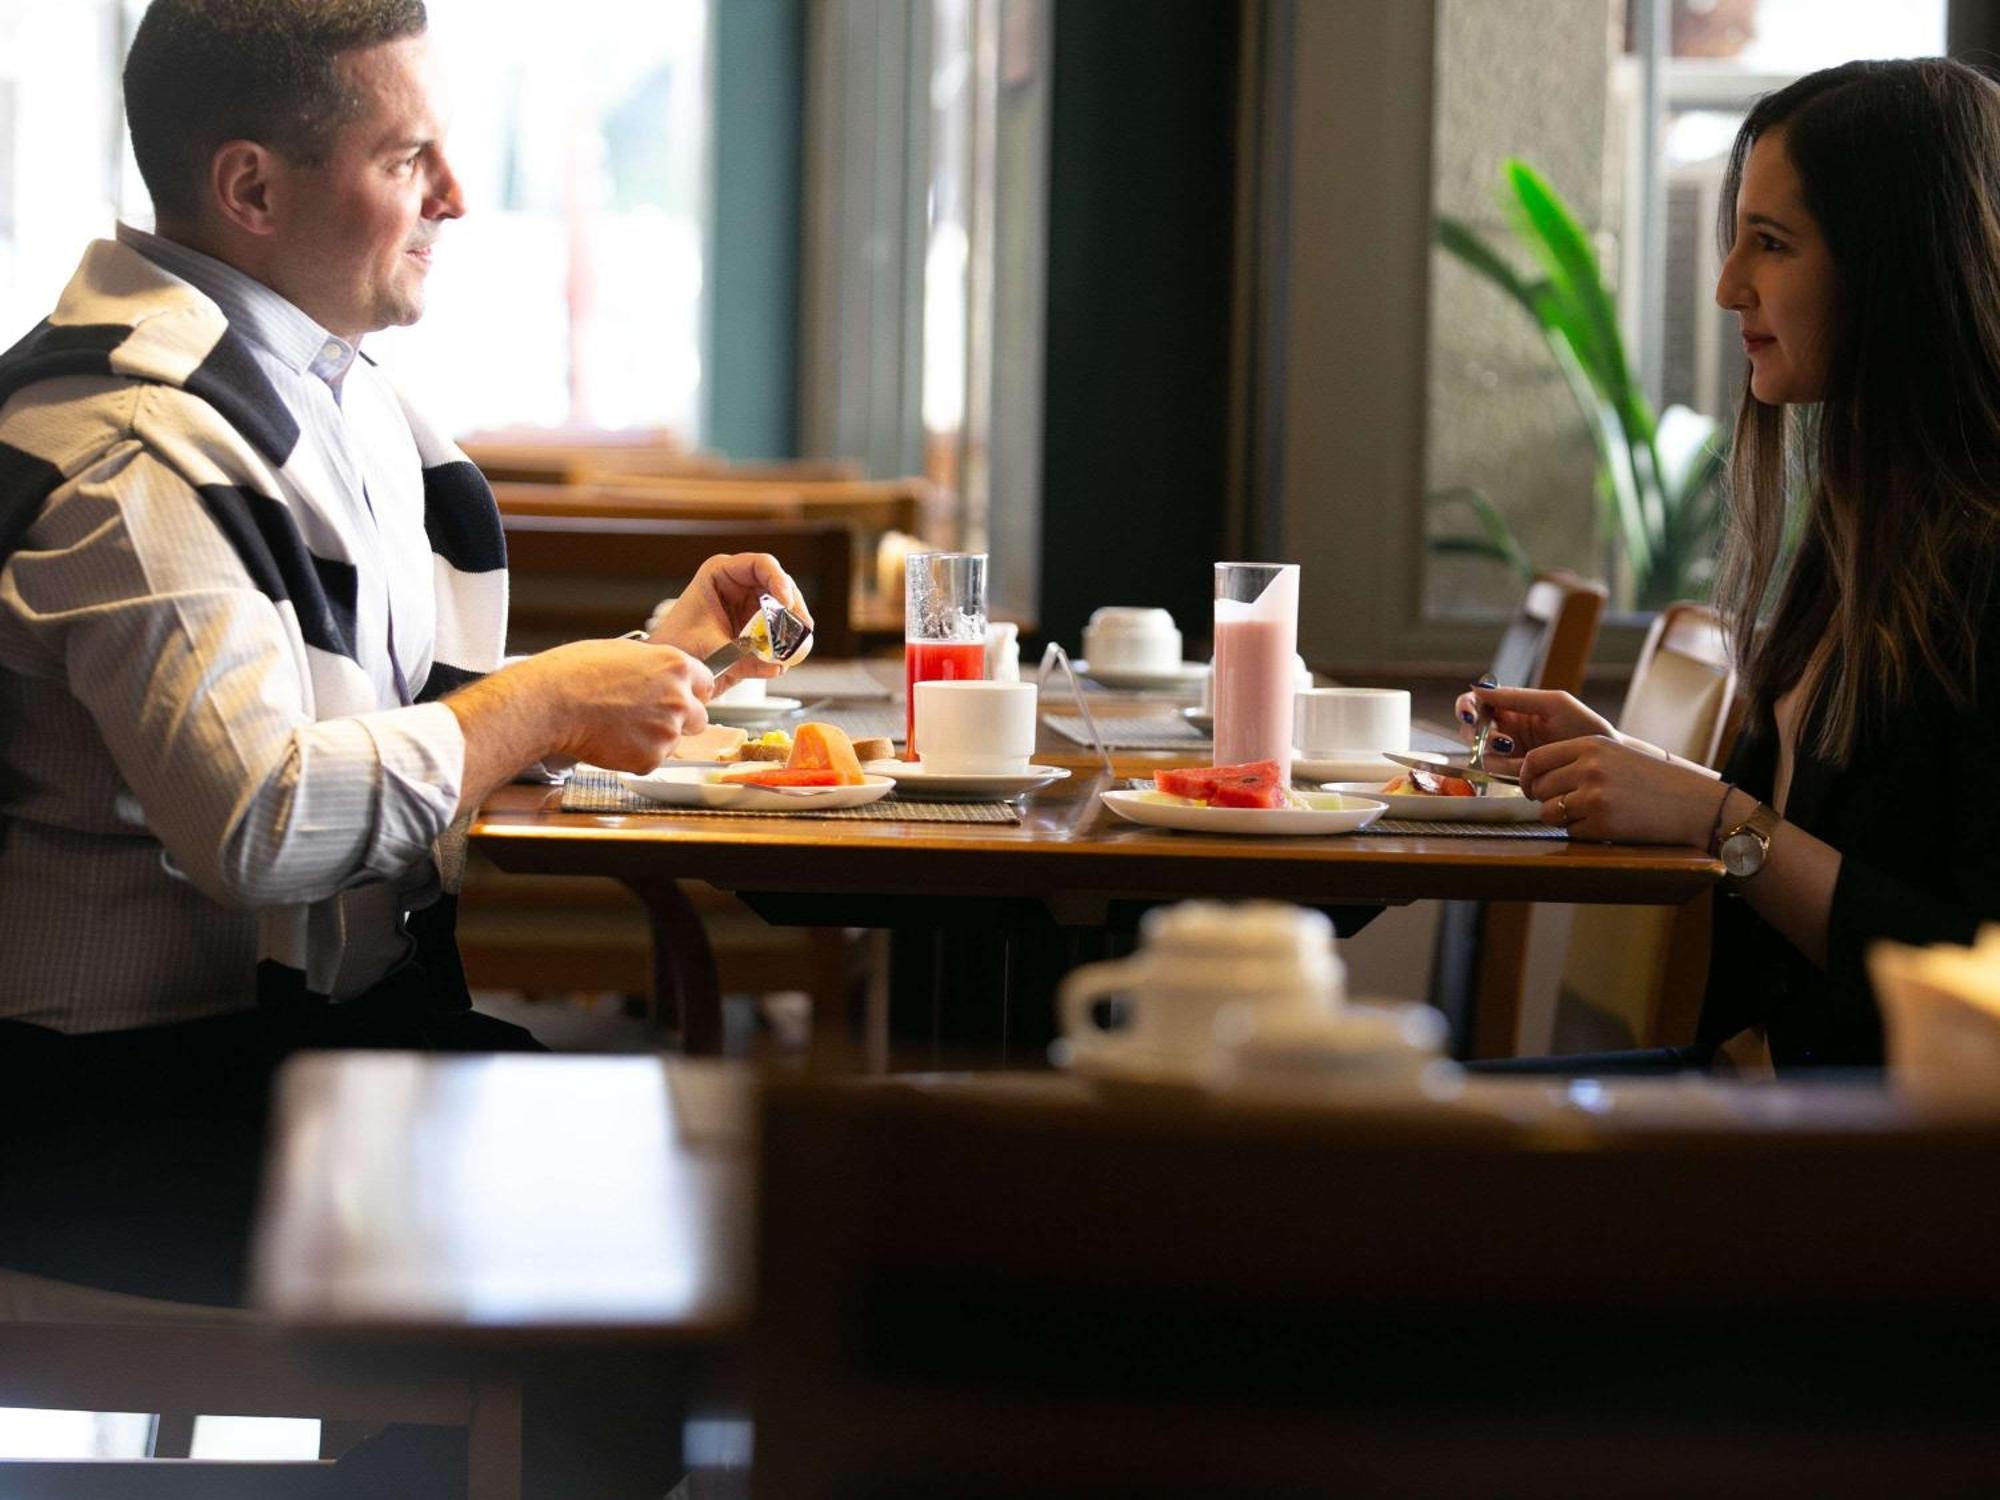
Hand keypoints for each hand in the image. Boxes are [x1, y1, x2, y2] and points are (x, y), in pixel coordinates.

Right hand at [531, 637, 713, 771]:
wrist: (552, 703)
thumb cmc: (576, 673)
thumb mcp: (623, 652)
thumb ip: (653, 666)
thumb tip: (657, 675)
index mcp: (675, 666)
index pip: (705, 683)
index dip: (690, 692)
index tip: (679, 698)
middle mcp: (679, 698)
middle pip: (699, 718)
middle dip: (679, 721)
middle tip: (647, 719)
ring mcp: (668, 731)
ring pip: (673, 742)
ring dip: (653, 740)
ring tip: (618, 728)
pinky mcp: (651, 757)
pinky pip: (650, 760)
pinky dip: (634, 756)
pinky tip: (610, 741)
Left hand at [647, 553, 813, 687]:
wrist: (672, 668)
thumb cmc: (679, 647)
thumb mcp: (709, 649)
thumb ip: (743, 657)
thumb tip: (776, 666)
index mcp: (721, 574)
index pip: (761, 565)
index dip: (779, 580)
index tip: (786, 603)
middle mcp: (740, 586)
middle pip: (781, 586)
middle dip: (794, 609)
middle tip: (802, 630)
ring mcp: (751, 606)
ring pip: (786, 610)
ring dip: (793, 631)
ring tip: (791, 652)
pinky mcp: (758, 628)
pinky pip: (781, 633)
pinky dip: (786, 647)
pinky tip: (780, 662)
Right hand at [1454, 684, 1615, 769]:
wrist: (1603, 761)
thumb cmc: (1584, 726)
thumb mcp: (1553, 704)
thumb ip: (1517, 696)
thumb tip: (1479, 688)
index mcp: (1513, 707)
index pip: (1478, 702)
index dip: (1467, 706)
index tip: (1470, 713)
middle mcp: (1506, 728)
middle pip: (1471, 727)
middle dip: (1476, 731)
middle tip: (1496, 736)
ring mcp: (1508, 752)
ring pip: (1480, 750)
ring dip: (1491, 750)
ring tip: (1513, 749)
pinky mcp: (1514, 773)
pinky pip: (1495, 770)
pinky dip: (1502, 767)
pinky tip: (1520, 766)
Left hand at [1518, 734, 1728, 844]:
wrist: (1692, 803)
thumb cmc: (1649, 780)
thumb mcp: (1612, 753)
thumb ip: (1575, 757)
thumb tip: (1531, 774)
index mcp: (1590, 745)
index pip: (1535, 759)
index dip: (1526, 777)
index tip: (1530, 787)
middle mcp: (1589, 767)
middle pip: (1538, 788)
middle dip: (1544, 799)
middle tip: (1566, 803)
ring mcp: (1595, 796)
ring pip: (1548, 812)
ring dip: (1561, 818)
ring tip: (1588, 813)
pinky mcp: (1602, 824)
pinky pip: (1570, 832)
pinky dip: (1582, 832)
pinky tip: (1606, 824)